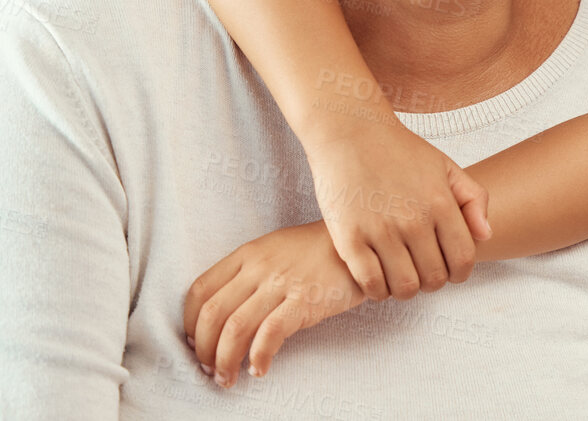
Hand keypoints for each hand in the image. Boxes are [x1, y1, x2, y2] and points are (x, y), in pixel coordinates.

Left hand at [183, 221, 366, 386]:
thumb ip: (250, 273)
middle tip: (208, 368)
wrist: (364, 244)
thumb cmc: (320, 250)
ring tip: (228, 378)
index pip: (200, 290)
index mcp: (248, 254)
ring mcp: (282, 283)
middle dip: (203, 349)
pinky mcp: (306, 301)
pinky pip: (270, 334)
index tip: (194, 342)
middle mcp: (259, 267)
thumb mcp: (277, 249)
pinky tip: (260, 369)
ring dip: (225, 361)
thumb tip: (225, 314)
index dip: (188, 323)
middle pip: (212, 314)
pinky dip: (259, 357)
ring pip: (235, 328)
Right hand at [303, 115, 490, 301]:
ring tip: (401, 277)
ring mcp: (381, 230)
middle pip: (435, 278)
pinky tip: (378, 279)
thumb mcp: (446, 166)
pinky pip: (370, 283)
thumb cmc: (399, 150)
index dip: (460, 273)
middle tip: (423, 273)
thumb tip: (486, 235)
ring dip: (406, 289)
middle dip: (433, 282)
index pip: (463, 259)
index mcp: (441, 203)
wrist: (351, 132)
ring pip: (404, 286)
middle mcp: (414, 220)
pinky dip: (378, 291)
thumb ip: (474, 198)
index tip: (450, 272)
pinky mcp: (349, 239)